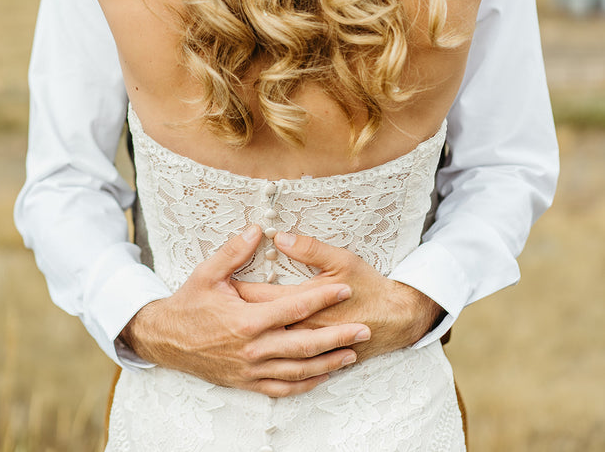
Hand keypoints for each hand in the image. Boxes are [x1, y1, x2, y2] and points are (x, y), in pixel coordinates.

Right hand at [119, 225, 370, 396]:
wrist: (164, 340)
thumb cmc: (188, 304)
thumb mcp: (208, 273)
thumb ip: (235, 251)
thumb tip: (258, 229)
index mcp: (247, 320)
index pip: (294, 308)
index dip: (322, 298)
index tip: (344, 289)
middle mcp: (253, 349)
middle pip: (305, 344)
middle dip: (338, 336)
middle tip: (364, 328)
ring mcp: (251, 369)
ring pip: (298, 370)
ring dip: (328, 363)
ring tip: (352, 353)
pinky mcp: (246, 383)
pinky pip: (282, 388)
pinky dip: (305, 383)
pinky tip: (322, 376)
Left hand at [236, 232, 443, 361]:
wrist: (396, 320)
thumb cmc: (368, 287)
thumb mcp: (341, 259)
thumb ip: (309, 248)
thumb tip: (279, 236)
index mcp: (301, 304)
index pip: (258, 296)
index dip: (237, 288)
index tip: (220, 282)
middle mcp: (299, 331)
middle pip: (257, 324)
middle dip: (234, 314)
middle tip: (214, 306)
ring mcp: (308, 351)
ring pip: (267, 350)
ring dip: (248, 341)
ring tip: (228, 333)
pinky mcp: (315, 363)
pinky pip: (287, 374)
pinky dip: (269, 365)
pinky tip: (259, 361)